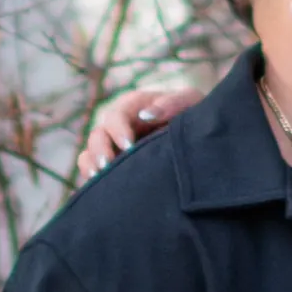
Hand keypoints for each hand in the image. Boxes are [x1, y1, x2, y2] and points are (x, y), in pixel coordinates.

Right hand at [77, 75, 203, 180]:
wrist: (202, 142)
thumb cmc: (194, 116)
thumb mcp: (191, 102)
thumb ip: (173, 103)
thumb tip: (146, 114)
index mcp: (135, 106)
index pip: (117, 114)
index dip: (118, 129)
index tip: (129, 146)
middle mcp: (119, 126)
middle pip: (98, 134)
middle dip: (100, 150)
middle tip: (108, 166)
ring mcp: (113, 147)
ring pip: (89, 153)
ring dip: (90, 165)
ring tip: (98, 178)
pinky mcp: (112, 167)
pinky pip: (91, 171)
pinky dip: (89, 178)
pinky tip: (98, 189)